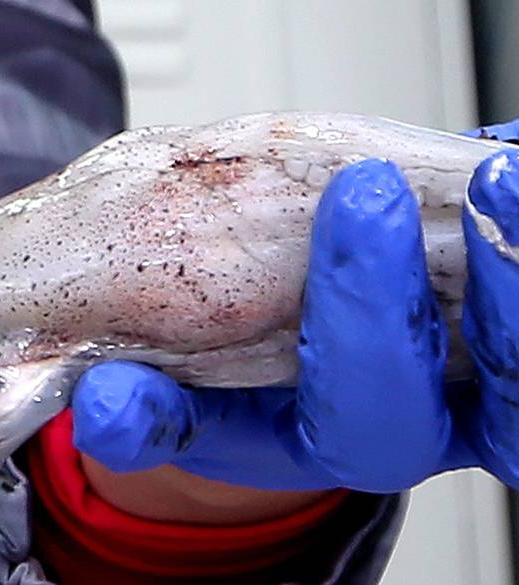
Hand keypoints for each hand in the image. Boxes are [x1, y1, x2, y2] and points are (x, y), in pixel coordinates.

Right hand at [71, 142, 518, 497]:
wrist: (297, 375)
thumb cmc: (242, 381)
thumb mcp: (182, 411)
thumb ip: (143, 414)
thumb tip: (106, 406)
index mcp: (357, 440)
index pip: (382, 405)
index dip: (376, 310)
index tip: (361, 197)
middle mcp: (448, 413)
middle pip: (512, 384)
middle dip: (508, 284)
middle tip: (488, 185)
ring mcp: (492, 366)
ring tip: (510, 169)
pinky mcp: (506, 309)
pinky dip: (518, 175)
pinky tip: (512, 144)